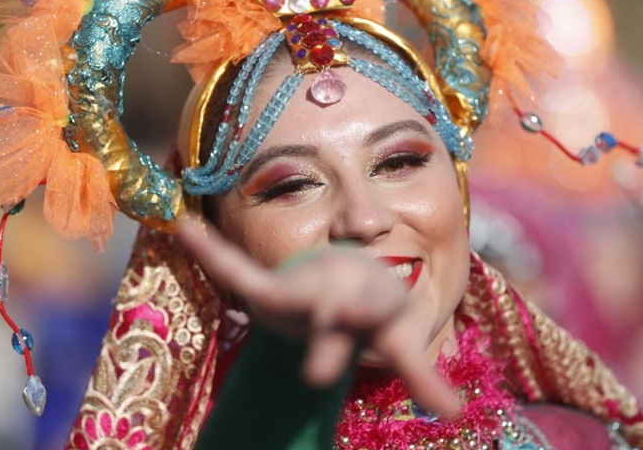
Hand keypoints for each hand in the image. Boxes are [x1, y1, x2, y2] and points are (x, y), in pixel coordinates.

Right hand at [178, 218, 458, 418]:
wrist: (353, 272)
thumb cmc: (376, 311)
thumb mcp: (399, 341)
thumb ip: (421, 374)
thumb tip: (458, 415)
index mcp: (366, 300)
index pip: (366, 311)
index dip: (355, 320)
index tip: (338, 340)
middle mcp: (331, 288)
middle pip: (326, 310)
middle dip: (322, 338)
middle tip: (315, 374)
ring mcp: (297, 288)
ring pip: (277, 292)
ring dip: (253, 284)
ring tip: (211, 258)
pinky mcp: (268, 291)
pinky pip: (236, 271)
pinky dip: (211, 253)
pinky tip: (184, 228)